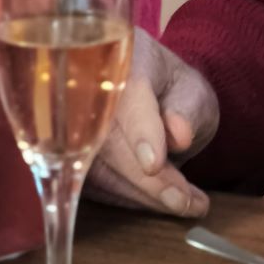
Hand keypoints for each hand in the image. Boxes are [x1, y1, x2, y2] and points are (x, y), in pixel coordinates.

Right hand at [87, 29, 217, 218]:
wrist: (148, 91)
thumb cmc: (172, 90)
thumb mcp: (194, 90)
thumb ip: (189, 108)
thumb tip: (179, 134)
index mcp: (127, 60)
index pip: (128, 97)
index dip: (141, 131)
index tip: (155, 163)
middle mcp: (89, 87)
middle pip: (110, 141)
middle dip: (148, 179)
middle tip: (183, 200)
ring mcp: (72, 123)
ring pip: (97, 170)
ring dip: (140, 194)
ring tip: (181, 203)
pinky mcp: (69, 156)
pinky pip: (93, 186)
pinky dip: (127, 198)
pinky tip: (159, 201)